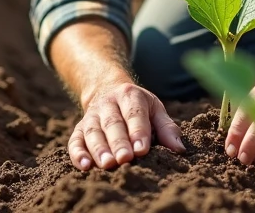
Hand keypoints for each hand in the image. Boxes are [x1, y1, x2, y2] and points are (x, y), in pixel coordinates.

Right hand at [69, 82, 185, 170]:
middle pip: (112, 123)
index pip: (134, 114)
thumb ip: (166, 128)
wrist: (106, 89)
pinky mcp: (79, 128)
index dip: (138, 131)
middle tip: (124, 159)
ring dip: (99, 149)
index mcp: (130, 96)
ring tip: (107, 164)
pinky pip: (75, 140)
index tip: (142, 150)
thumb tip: (179, 149)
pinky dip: (77, 153)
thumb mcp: (154, 109)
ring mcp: (91, 115)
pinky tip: (84, 166)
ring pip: (93, 132)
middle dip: (118, 142)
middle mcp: (108, 104)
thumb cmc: (137, 106)